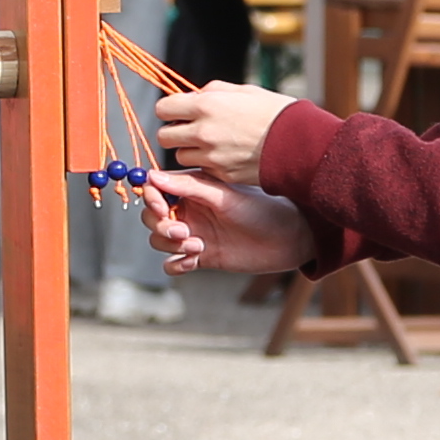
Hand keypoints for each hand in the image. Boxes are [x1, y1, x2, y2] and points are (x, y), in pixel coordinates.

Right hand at [141, 168, 310, 274]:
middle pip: (152, 217)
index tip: (162, 209)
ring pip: (159, 240)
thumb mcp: (224, 195)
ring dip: (170, 244)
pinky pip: (172, 263)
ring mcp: (193, 233)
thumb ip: (188, 186)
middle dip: (161, 225)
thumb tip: (152, 175)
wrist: (288, 239)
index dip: (152, 199)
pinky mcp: (200, 257)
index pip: (156, 189)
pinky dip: (176, 264)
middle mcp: (189, 209)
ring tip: (198, 246)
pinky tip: (194, 262)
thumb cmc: (262, 209)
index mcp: (193, 188)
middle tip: (183, 231)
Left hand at [155, 78, 294, 183]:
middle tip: (190, 129)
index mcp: (205, 105)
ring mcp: (211, 156)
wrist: (300, 143)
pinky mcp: (221, 174)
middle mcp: (203, 131)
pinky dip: (207, 164)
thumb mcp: (244, 91)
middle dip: (175, 132)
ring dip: (190, 150)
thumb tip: (193, 96)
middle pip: (164, 136)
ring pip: (180, 155)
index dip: (170, 109)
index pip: (163, 109)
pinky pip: (202, 169)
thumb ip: (212, 92)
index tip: (179, 111)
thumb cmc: (275, 112)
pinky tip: (225, 156)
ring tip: (211, 144)